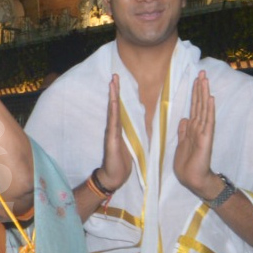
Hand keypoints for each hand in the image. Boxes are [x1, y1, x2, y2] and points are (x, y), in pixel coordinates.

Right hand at [98, 74, 132, 190]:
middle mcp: (114, 128)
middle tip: (115, 75)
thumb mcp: (132, 145)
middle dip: (115, 90)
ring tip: (112, 82)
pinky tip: (113, 101)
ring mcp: (111, 132)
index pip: (120, 108)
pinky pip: (113, 121)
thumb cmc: (122, 163)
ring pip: (113, 110)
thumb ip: (133, 134)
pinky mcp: (111, 139)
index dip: (120, 95)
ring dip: (113, 96)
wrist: (114, 177)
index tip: (120, 82)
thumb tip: (141, 124)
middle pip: (115, 105)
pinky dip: (113, 110)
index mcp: (120, 129)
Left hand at [174, 71, 218, 197]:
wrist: (193, 178)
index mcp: (192, 129)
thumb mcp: (181, 144)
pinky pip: (208, 121)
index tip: (195, 79)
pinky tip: (210, 98)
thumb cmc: (187, 164)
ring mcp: (204, 132)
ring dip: (204, 94)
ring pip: (204, 109)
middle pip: (200, 104)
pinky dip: (209, 110)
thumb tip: (184, 119)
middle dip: (200, 88)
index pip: (194, 107)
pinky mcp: (206, 139)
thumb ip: (183, 132)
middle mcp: (199, 127)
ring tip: (205, 79)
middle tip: (201, 72)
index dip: (194, 94)